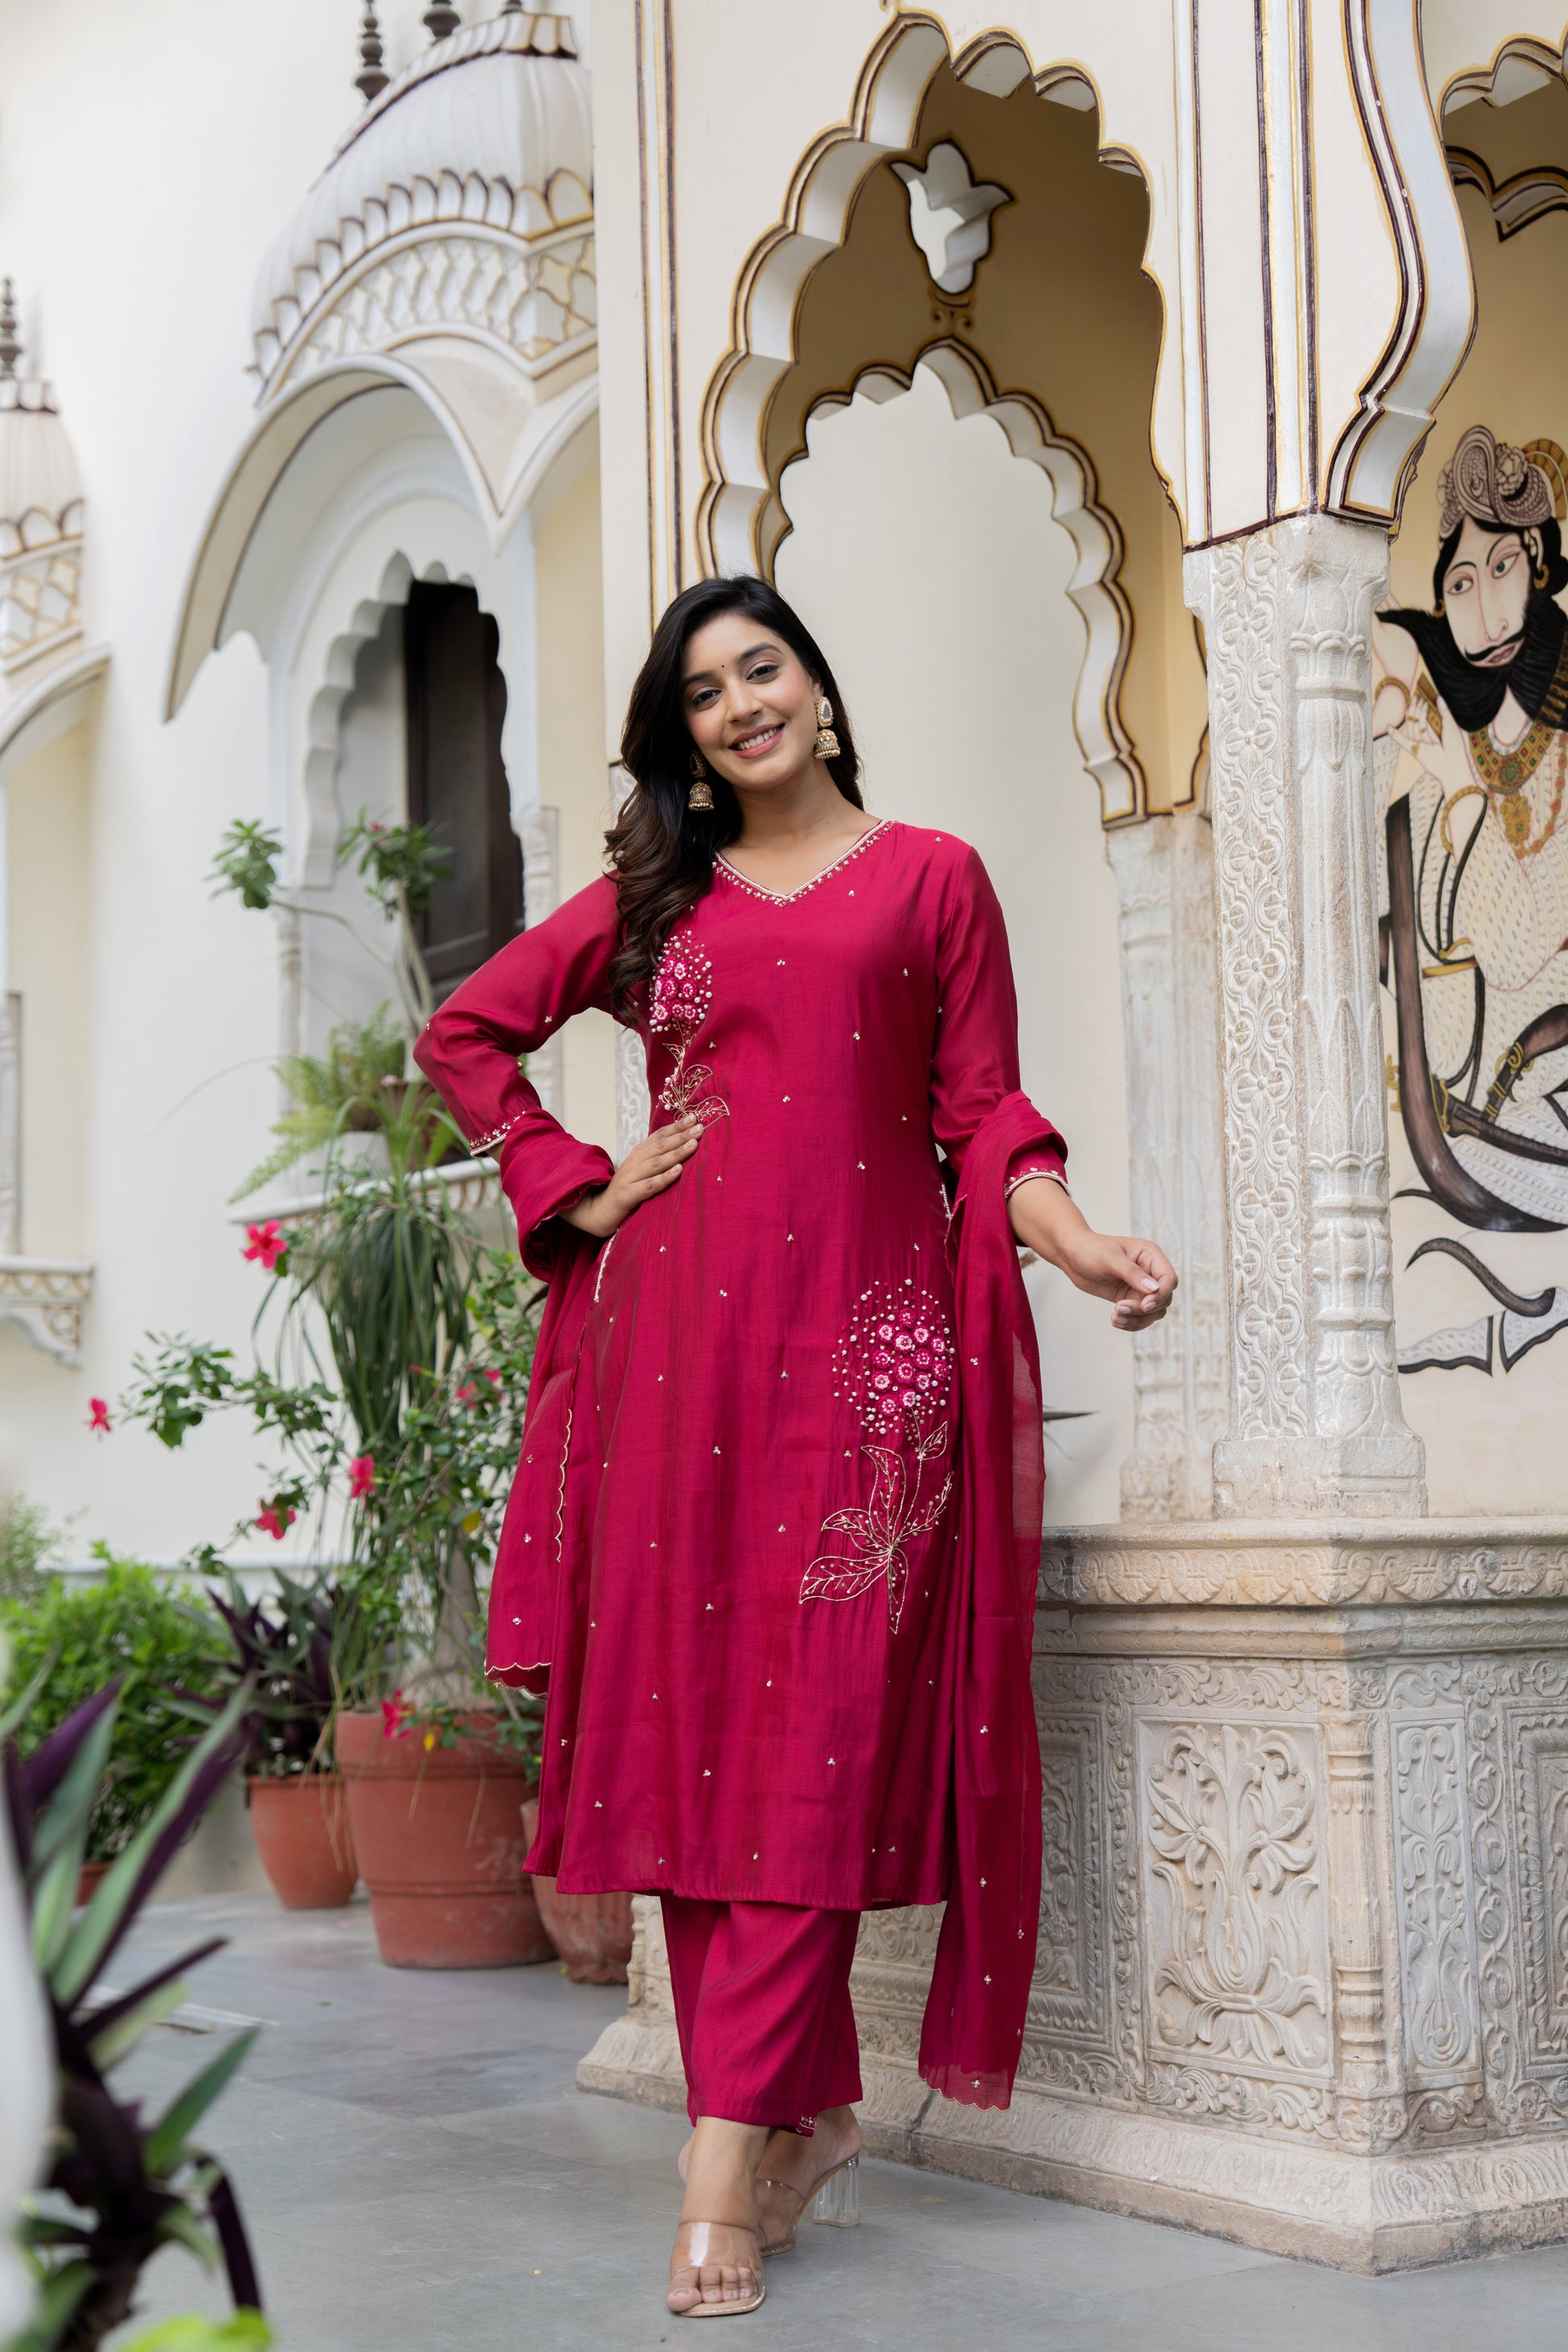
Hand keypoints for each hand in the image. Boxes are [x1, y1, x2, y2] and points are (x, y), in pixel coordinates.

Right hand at [561, 1115, 703, 1240]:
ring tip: (694, 1144)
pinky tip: (679, 1171)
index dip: (675, 1126)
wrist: (599, 1212)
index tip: (694, 1118)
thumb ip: (656, 1159)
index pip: (658, 1136)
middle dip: (681, 1135)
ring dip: (676, 1153)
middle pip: (660, 1146)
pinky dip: (664, 1177)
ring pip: (656, 1163)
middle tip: (700, 1128)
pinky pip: (649, 1186)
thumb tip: (683, 1147)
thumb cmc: (626, 1191)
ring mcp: (628, 1178)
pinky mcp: (626, 1195)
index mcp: (637, 1154)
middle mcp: (633, 1162)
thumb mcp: (640, 1171)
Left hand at [1060, 1231, 1177, 1331]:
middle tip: (1119, 1308)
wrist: (1073, 1256)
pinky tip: (1115, 1320)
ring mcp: (1141, 1287)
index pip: (1169, 1279)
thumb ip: (1132, 1273)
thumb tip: (1154, 1288)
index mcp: (1150, 1256)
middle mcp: (1150, 1272)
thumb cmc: (1092, 1250)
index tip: (1144, 1305)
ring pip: (1153, 1312)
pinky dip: (1130, 1322)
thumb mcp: (1111, 1259)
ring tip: (1115, 1316)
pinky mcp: (1130, 1298)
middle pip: (1164, 1299)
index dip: (1161, 1295)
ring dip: (1137, 1319)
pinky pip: (1140, 1317)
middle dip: (1144, 1309)